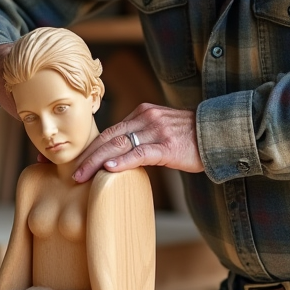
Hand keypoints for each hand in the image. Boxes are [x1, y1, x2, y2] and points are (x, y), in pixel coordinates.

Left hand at [72, 102, 204, 182]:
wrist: (218, 133)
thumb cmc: (190, 136)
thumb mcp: (161, 128)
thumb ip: (141, 135)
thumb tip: (120, 155)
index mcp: (142, 113)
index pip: (109, 131)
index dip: (89, 147)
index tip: (75, 161)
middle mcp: (146, 118)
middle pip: (109, 137)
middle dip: (87, 156)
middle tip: (71, 173)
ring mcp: (157, 131)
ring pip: (119, 145)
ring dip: (97, 162)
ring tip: (82, 176)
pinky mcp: (168, 146)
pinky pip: (140, 153)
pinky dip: (123, 161)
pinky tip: (109, 170)